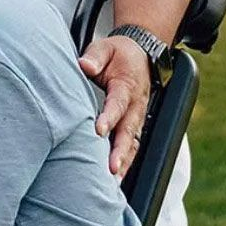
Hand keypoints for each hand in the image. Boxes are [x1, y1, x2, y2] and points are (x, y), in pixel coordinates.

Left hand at [79, 35, 151, 177]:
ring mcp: (137, 116)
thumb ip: (95, 56)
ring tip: (115, 178)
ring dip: (125, 160)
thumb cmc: (117, 53)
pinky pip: (132, 143)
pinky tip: (118, 176)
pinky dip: (127, 160)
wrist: (140, 54)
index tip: (98, 130)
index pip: (118, 104)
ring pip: (133, 141)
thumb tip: (84, 66)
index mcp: (126, 86)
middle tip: (111, 167)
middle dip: (120, 150)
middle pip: (129, 130)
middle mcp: (135, 105)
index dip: (109, 117)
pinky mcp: (135, 122)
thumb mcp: (105, 47)